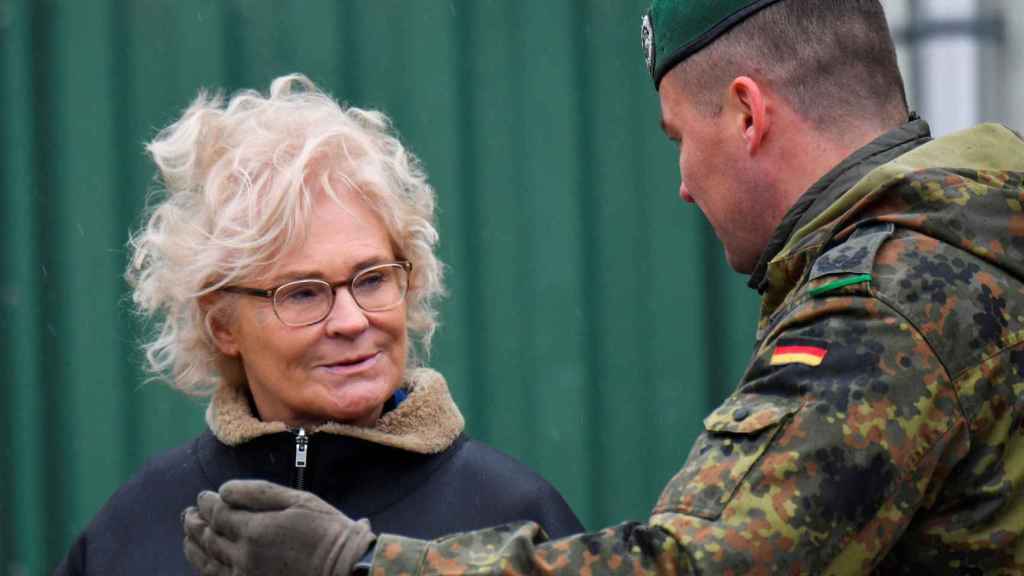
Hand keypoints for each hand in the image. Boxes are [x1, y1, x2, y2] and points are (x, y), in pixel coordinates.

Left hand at [182, 480, 375, 575]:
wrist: (344, 569)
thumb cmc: (326, 530)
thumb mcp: (297, 500)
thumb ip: (258, 493)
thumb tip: (224, 490)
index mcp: (254, 530)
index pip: (217, 514)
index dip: (207, 503)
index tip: (203, 496)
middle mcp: (243, 557)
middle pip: (208, 538)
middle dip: (195, 523)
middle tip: (188, 514)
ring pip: (208, 562)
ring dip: (194, 547)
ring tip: (188, 536)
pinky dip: (206, 568)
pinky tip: (205, 561)